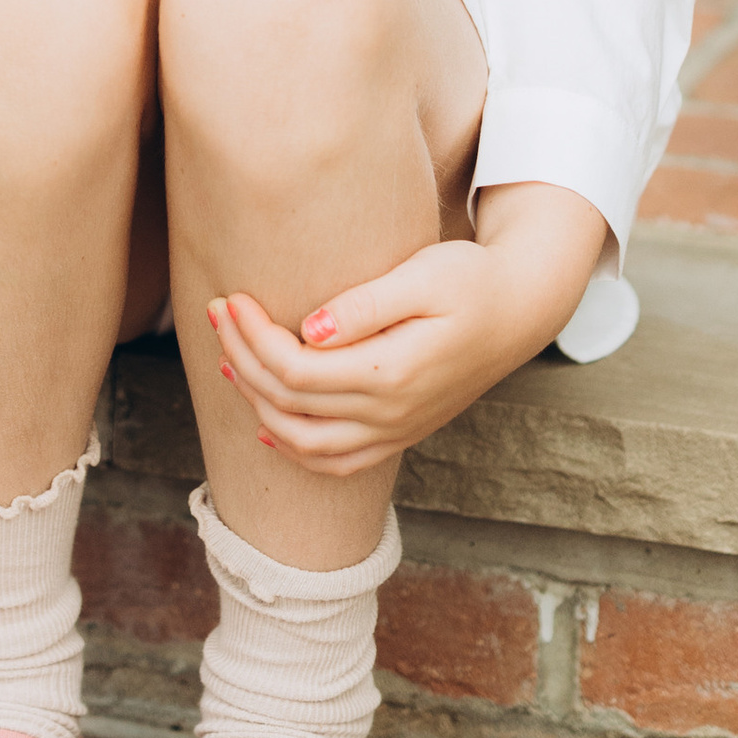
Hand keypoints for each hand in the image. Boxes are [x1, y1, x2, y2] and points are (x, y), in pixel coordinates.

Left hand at [205, 188, 606, 477]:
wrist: (520, 310)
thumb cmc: (471, 280)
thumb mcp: (423, 276)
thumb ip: (365, 306)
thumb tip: (308, 330)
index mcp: (393, 374)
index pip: (296, 371)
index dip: (253, 337)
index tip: (232, 296)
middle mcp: (391, 414)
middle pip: (289, 405)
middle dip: (242, 359)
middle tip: (217, 313)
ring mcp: (396, 431)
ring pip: (305, 443)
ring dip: (257, 404)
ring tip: (228, 359)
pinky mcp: (400, 433)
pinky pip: (336, 461)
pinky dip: (294, 448)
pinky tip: (266, 424)